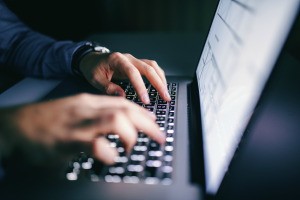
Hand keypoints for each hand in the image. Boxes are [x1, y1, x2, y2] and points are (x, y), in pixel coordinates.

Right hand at [0, 94, 164, 164]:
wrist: (17, 126)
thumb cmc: (46, 121)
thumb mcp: (74, 111)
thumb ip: (95, 114)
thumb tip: (119, 123)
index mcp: (88, 102)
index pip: (123, 103)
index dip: (142, 113)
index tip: (153, 121)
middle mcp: (87, 109)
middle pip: (126, 109)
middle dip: (147, 124)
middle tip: (159, 136)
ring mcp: (79, 123)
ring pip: (115, 120)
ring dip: (131, 135)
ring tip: (132, 147)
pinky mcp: (69, 140)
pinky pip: (96, 145)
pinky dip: (109, 153)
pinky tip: (110, 157)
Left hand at [79, 52, 170, 103]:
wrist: (91, 59)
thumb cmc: (92, 68)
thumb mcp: (95, 79)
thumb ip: (108, 88)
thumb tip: (122, 96)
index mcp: (117, 60)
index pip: (133, 73)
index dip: (141, 86)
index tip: (145, 100)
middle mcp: (128, 58)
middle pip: (148, 68)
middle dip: (159, 83)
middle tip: (165, 97)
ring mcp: (133, 60)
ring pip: (153, 66)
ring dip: (161, 79)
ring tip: (166, 93)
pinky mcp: (136, 64)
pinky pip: (151, 68)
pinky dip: (158, 77)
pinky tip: (161, 86)